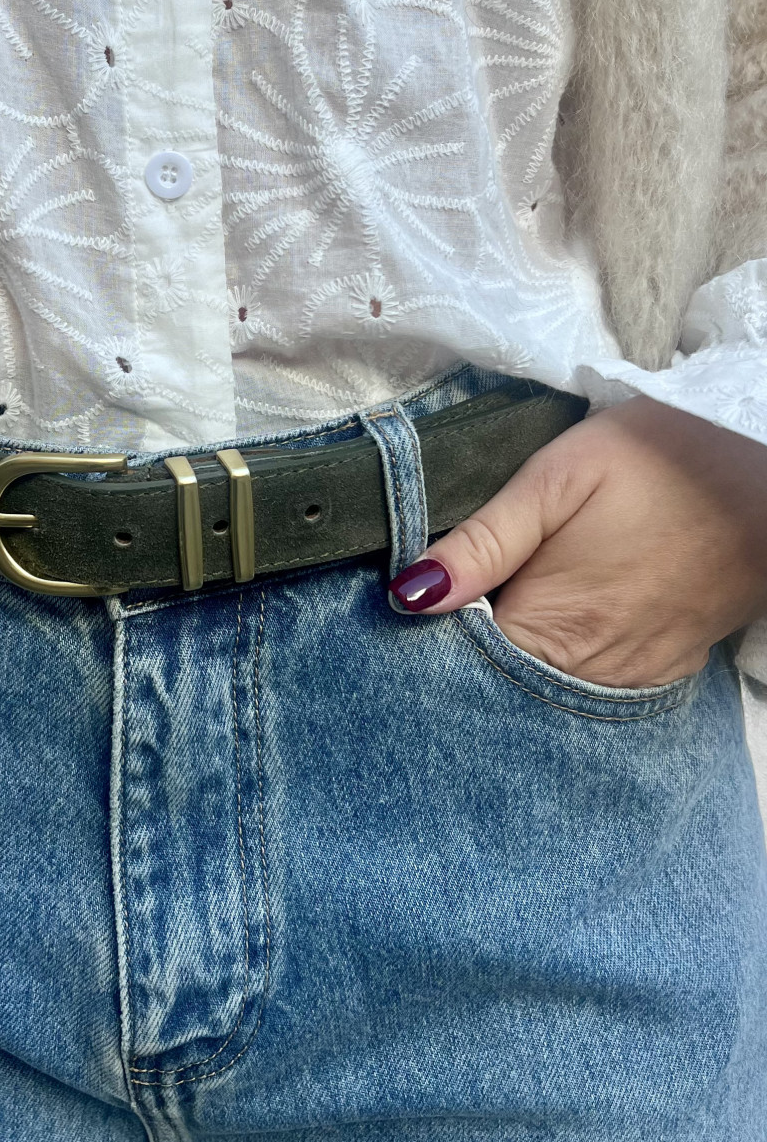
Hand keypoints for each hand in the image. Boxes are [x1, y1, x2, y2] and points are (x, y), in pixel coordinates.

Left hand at [388, 396, 766, 687]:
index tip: (416, 600)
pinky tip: (561, 611)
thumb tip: (409, 594)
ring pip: (552, 684)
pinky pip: (598, 678)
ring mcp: (638, 675)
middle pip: (506, 681)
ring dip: (520, 652)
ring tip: (504, 597)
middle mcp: (595, 671)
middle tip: (453, 593)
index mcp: (555, 629)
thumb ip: (482, 541)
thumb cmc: (658, 458)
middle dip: (470, 648)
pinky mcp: (669, 664)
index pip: (464, 665)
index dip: (431, 635)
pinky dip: (568, 656)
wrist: (765, 463)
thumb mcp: (556, 479)